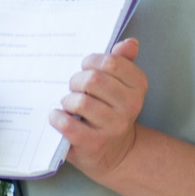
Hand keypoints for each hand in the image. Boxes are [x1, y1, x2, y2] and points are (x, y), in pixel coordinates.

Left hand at [53, 37, 146, 179]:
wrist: (115, 153)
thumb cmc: (110, 111)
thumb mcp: (121, 86)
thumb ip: (122, 62)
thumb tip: (129, 43)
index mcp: (137, 86)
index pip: (111, 62)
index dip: (91, 61)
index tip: (85, 67)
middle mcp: (130, 105)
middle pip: (93, 80)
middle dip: (76, 81)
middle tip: (73, 88)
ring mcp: (112, 126)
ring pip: (80, 102)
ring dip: (67, 101)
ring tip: (68, 105)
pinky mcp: (93, 143)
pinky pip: (68, 125)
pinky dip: (57, 118)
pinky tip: (58, 116)